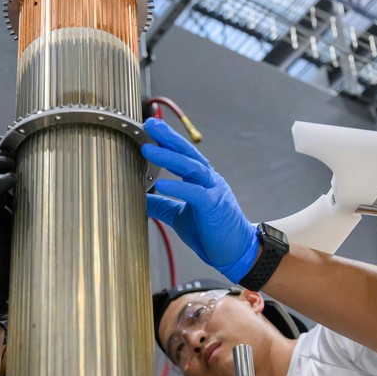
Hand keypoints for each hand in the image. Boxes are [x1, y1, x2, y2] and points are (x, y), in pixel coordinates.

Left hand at [142, 118, 258, 283]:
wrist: (236, 251)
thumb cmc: (210, 232)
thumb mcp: (180, 216)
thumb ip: (162, 205)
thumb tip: (140, 198)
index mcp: (201, 179)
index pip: (182, 154)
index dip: (167, 140)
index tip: (149, 127)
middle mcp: (208, 179)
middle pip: (187, 153)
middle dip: (168, 137)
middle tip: (150, 124)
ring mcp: (213, 190)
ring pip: (190, 167)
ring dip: (168, 157)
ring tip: (148, 149)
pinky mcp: (214, 206)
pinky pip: (195, 193)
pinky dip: (178, 187)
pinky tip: (161, 183)